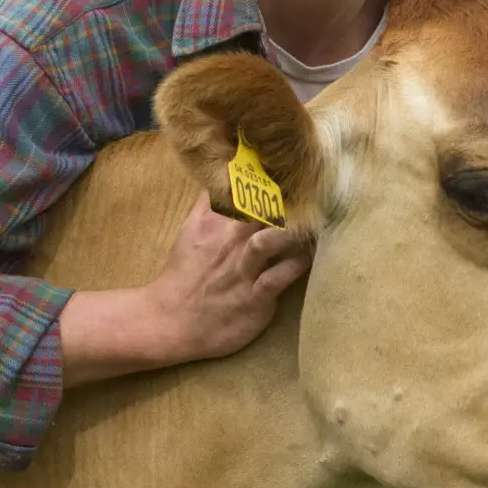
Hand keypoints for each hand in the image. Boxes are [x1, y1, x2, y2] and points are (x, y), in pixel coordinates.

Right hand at [60, 194, 311, 386]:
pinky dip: (298, 264)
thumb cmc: (186, 273)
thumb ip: (209, 201)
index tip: (291, 167)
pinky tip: (309, 257)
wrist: (171, 321)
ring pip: (275, 238)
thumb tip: (226, 173)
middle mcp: (230, 240)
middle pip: (265, 207)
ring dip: (296, 230)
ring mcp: (243, 268)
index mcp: (215, 220)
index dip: (271, 175)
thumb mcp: (191, 228)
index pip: (245, 186)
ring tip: (315, 224)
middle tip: (316, 193)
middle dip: (292, 198)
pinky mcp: (254, 297)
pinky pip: (281, 276)